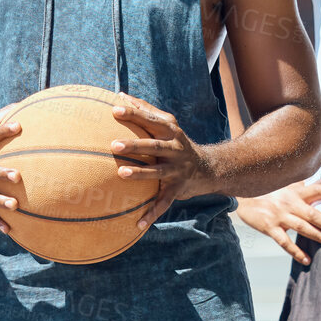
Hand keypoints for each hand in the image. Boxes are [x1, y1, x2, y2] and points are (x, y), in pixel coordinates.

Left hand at [111, 95, 210, 229]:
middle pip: (154, 146)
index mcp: (170, 131)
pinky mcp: (178, 189)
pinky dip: (151, 214)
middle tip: (114, 144)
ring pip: (157, 173)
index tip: (114, 109)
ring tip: (122, 174)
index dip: (133, 114)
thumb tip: (119, 95)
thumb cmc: (176, 142)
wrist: (207, 168)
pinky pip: (163, 203)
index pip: (149, 120)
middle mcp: (175, 149)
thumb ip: (144, 110)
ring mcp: (177, 170)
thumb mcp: (167, 124)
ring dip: (140, 174)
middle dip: (135, 145)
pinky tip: (137, 224)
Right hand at [237, 179, 320, 264]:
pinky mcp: (269, 227)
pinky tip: (307, 259)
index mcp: (295, 192)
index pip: (318, 189)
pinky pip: (285, 242)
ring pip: (303, 228)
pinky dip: (296, 252)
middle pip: (314, 214)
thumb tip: (318, 183)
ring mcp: (280, 216)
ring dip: (319, 236)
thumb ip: (301, 186)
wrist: (241, 196)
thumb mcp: (284, 184)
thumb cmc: (266, 191)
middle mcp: (290, 203)